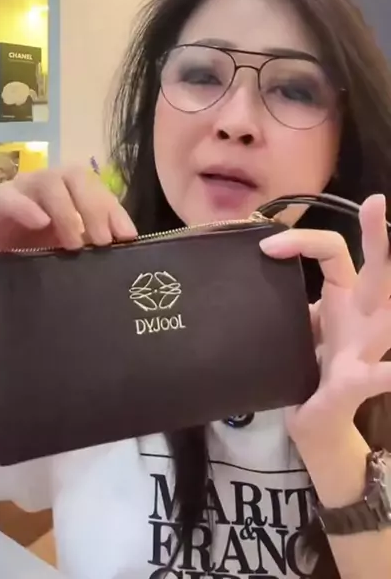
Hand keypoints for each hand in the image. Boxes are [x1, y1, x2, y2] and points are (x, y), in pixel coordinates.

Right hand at [0, 165, 136, 310]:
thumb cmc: (21, 268)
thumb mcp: (61, 258)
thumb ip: (88, 249)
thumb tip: (126, 252)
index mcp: (64, 197)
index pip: (94, 188)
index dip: (113, 208)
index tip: (128, 235)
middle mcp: (42, 188)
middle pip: (75, 176)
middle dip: (94, 205)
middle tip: (103, 241)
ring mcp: (16, 194)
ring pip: (47, 181)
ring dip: (66, 209)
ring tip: (74, 244)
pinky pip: (8, 197)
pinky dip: (27, 208)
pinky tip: (41, 223)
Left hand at [260, 193, 390, 442]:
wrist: (314, 425)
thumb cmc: (306, 370)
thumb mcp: (295, 327)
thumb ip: (286, 299)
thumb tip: (250, 265)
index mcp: (345, 299)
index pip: (333, 252)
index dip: (302, 241)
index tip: (265, 246)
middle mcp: (365, 317)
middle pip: (376, 270)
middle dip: (377, 236)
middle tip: (374, 202)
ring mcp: (368, 349)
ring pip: (390, 316)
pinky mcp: (359, 383)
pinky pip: (380, 376)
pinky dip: (389, 372)